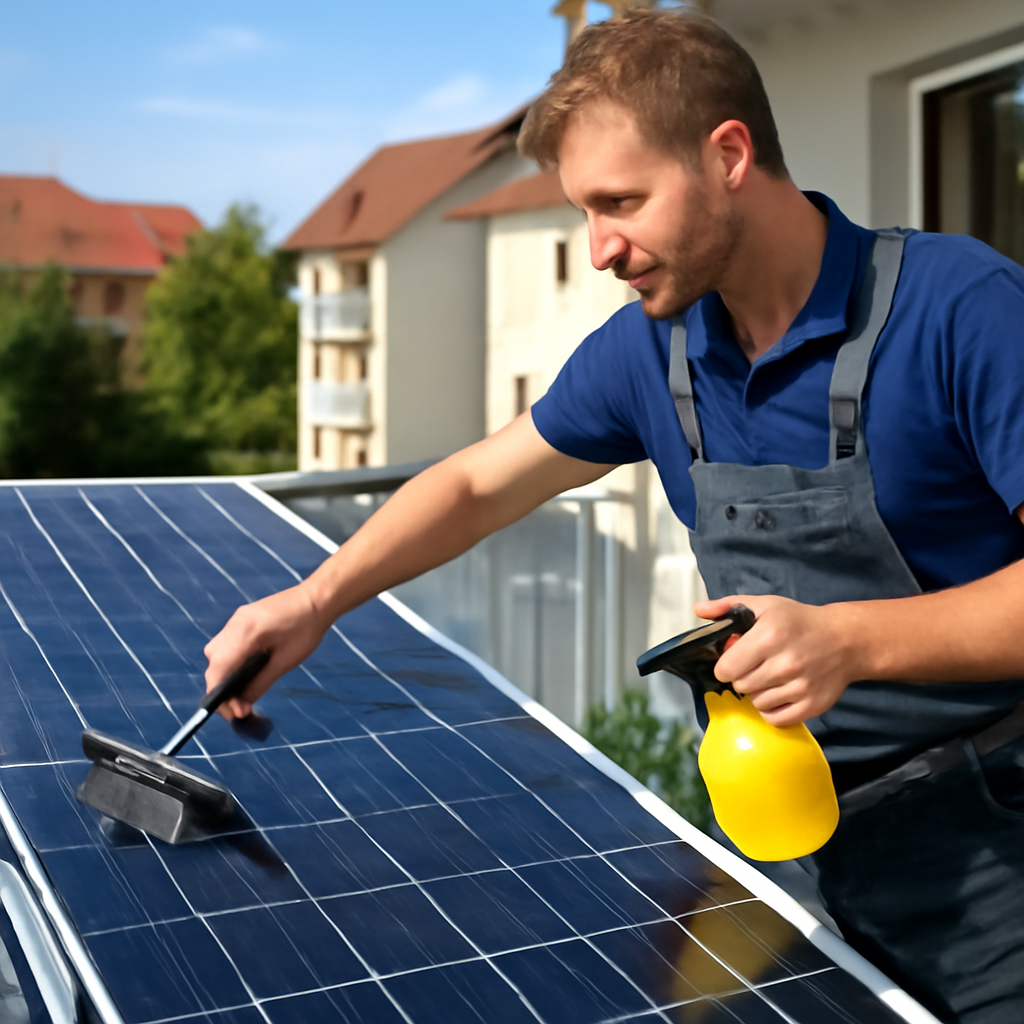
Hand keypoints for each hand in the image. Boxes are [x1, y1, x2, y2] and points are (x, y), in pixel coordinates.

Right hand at [204, 583, 331, 719]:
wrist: (316, 599)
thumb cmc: (306, 629)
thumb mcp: (286, 662)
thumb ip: (260, 684)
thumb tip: (242, 706)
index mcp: (245, 633)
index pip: (217, 670)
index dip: (220, 696)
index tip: (234, 714)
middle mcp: (235, 624)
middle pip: (213, 663)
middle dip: (221, 689)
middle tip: (240, 708)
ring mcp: (236, 620)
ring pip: (216, 653)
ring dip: (225, 675)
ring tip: (242, 694)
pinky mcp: (241, 619)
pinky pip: (226, 644)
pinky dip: (230, 662)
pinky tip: (245, 674)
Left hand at [694, 595, 863, 725]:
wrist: (845, 640)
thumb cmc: (799, 621)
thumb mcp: (765, 605)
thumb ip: (728, 606)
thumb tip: (699, 609)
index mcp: (769, 636)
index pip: (726, 668)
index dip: (727, 664)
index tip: (736, 659)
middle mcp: (784, 663)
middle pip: (740, 686)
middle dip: (743, 677)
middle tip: (758, 666)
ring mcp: (800, 686)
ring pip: (757, 703)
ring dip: (759, 692)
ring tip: (772, 677)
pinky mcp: (812, 705)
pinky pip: (775, 719)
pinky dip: (773, 710)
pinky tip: (780, 693)